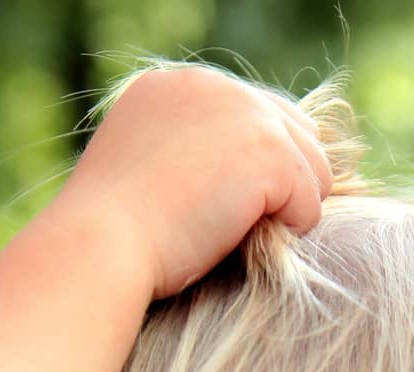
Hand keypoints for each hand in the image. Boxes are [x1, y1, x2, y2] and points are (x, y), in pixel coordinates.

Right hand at [50, 63, 334, 301]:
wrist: (101, 244)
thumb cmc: (114, 235)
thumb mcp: (143, 174)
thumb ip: (187, 155)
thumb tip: (234, 177)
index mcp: (176, 86)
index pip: (253, 115)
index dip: (257, 168)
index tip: (233, 208)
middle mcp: (214, 85)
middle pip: (295, 133)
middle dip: (284, 186)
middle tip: (244, 230)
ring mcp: (245, 112)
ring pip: (312, 167)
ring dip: (289, 209)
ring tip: (241, 236)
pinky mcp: (269, 150)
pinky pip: (311, 202)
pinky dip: (289, 231)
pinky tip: (245, 242)